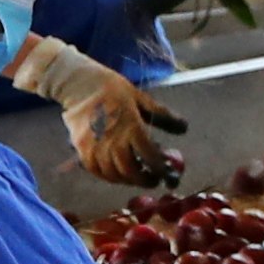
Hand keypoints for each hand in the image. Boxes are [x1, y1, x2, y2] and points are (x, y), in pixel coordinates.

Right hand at [8, 35, 184, 179]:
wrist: (78, 84)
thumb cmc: (112, 89)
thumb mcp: (141, 98)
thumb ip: (163, 116)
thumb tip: (184, 128)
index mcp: (132, 127)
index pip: (150, 157)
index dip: (161, 170)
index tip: (167, 174)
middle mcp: (113, 142)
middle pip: (132, 172)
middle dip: (145, 180)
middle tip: (153, 179)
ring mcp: (95, 148)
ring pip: (115, 175)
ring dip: (129, 180)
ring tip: (138, 175)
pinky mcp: (82, 150)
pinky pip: (97, 172)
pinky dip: (110, 177)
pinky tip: (118, 172)